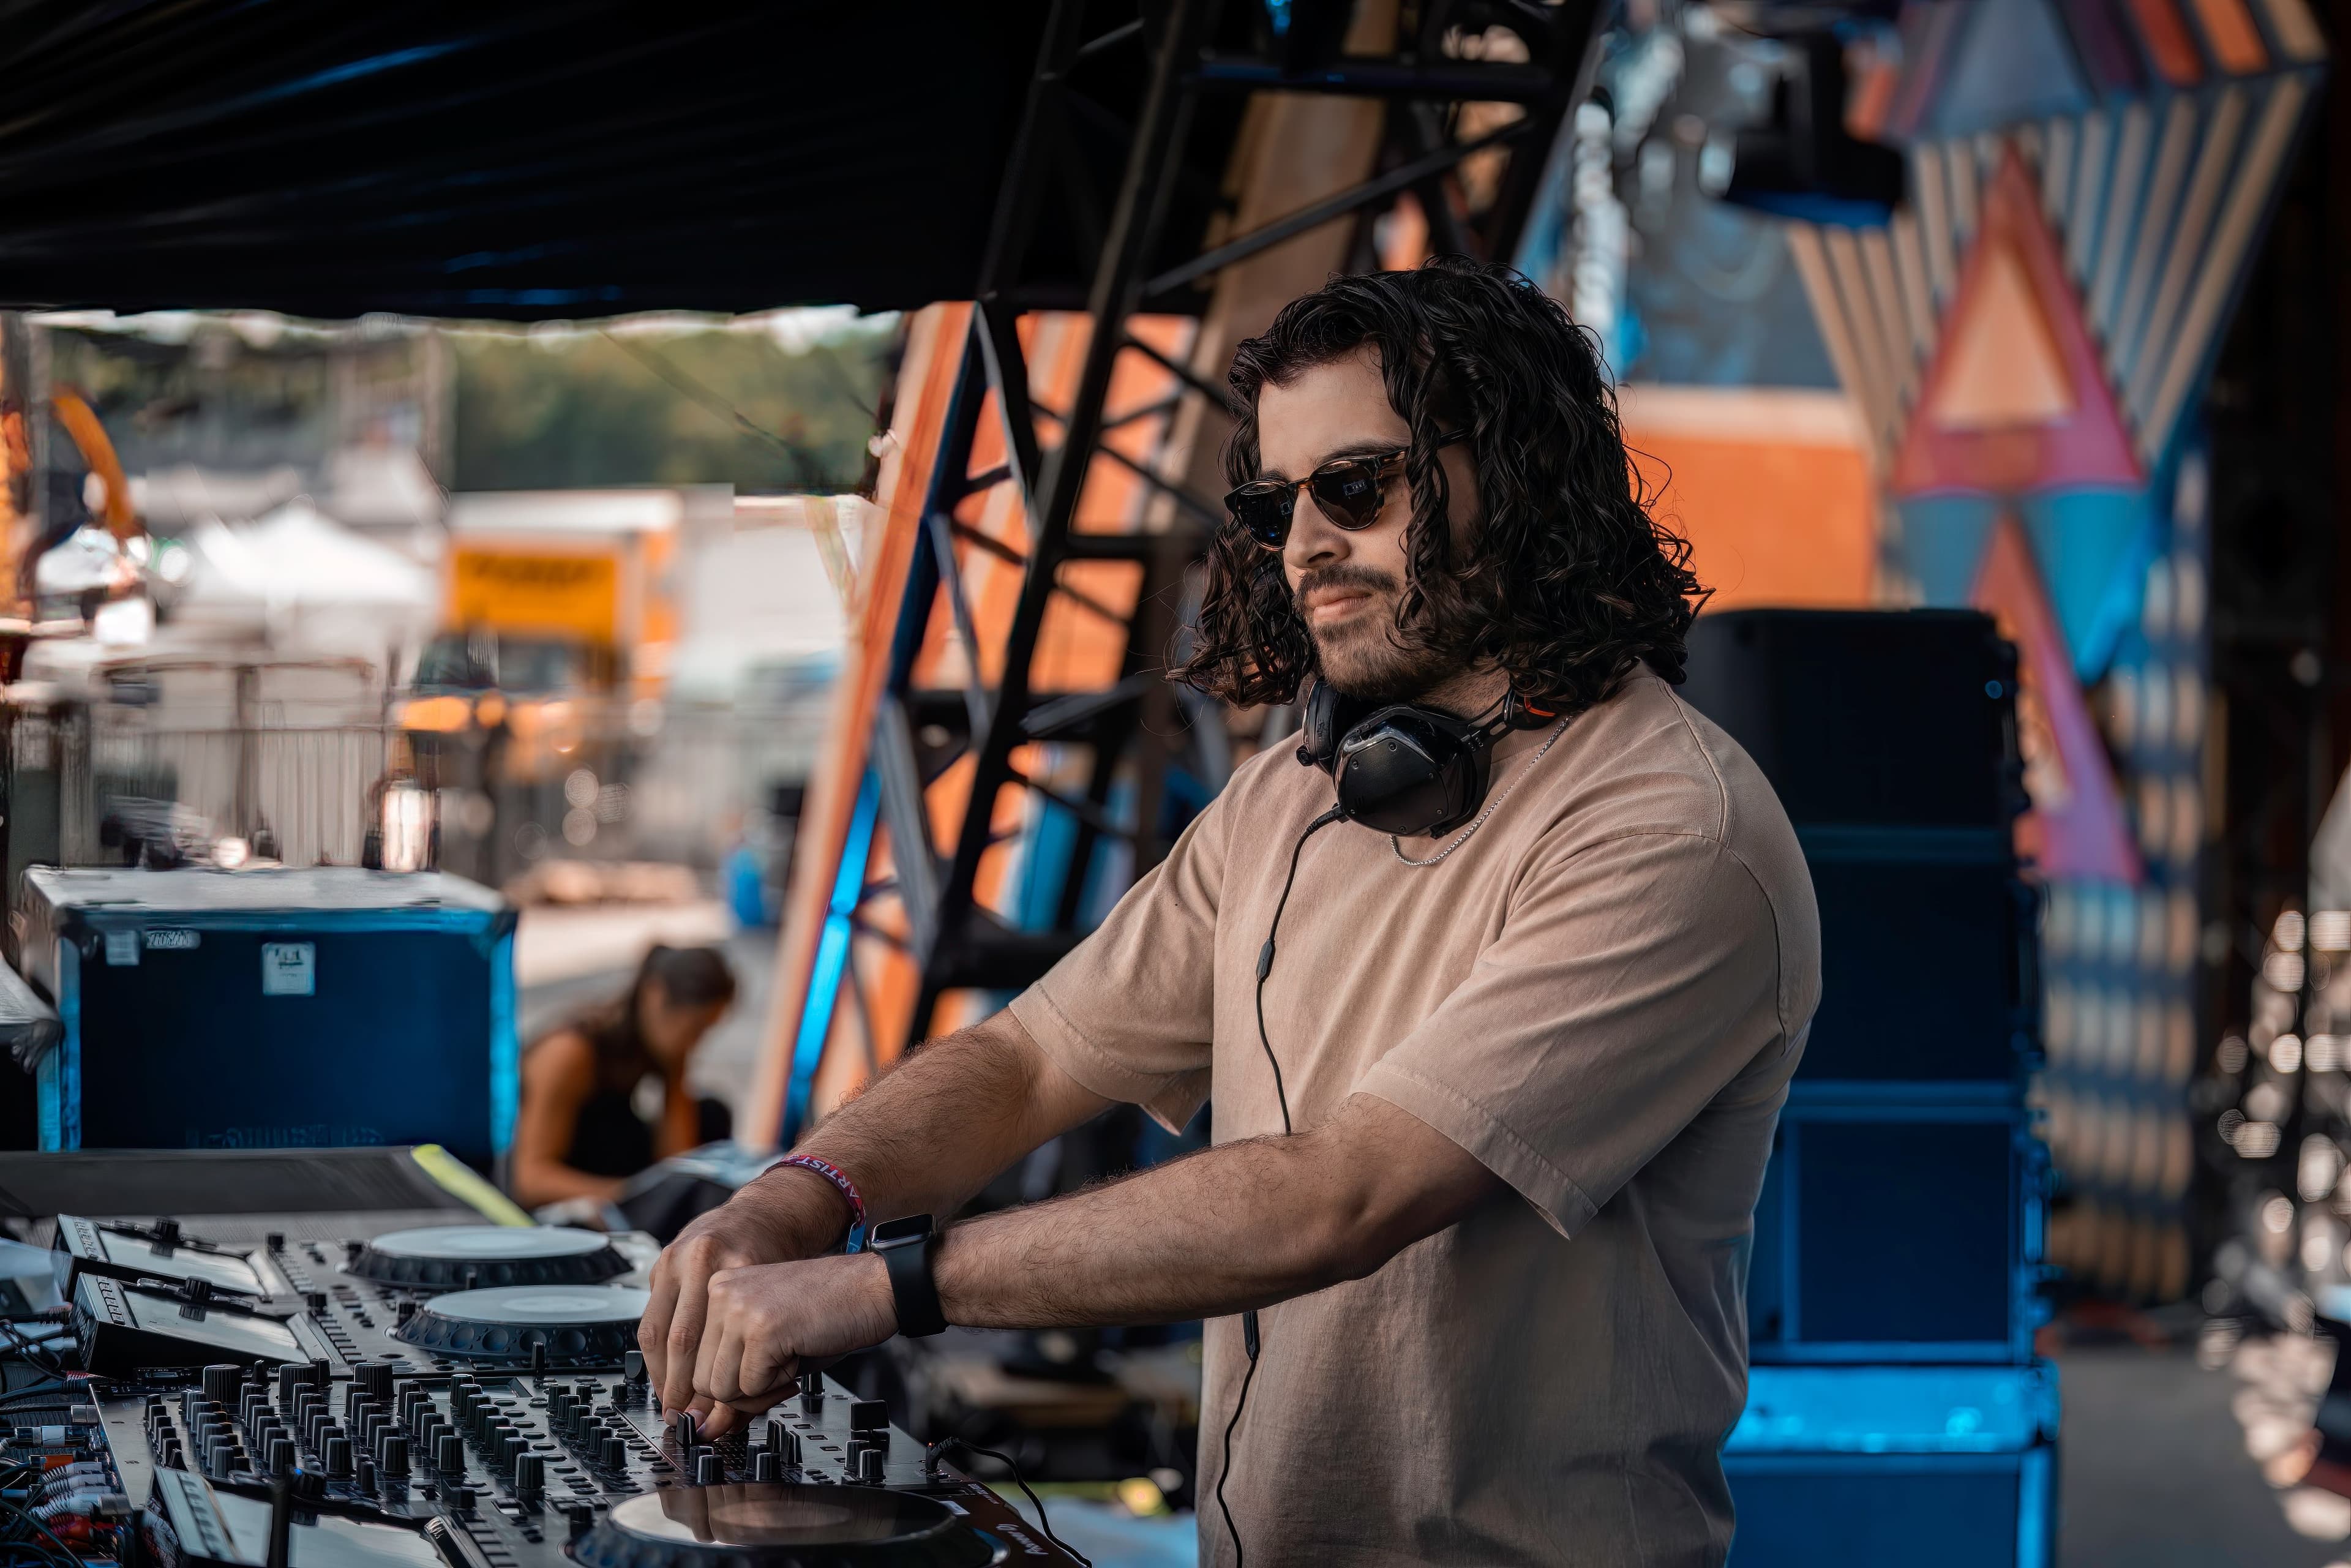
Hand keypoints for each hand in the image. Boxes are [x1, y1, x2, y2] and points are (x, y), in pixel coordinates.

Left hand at [690, 1253, 896, 1435]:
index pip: (695, 1362)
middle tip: (781, 1373)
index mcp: (718, 1288)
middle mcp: (720, 1292)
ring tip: (789, 1359)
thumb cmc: (830, 1313)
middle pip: (702, 1380)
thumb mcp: (769, 1346)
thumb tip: (704, 1428)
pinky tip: (799, 1354)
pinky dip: (778, 1385)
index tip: (754, 1383)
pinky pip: (750, 1387)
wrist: (875, 1287)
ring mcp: (738, 1308)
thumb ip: (734, 1380)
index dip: (728, 1384)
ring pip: (720, 1388)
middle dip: (743, 1391)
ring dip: (759, 1389)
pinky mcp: (761, 1328)